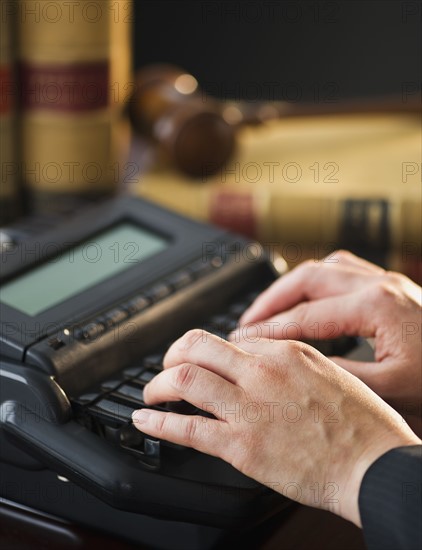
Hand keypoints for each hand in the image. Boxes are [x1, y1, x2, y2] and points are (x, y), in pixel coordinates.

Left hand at [132, 330, 419, 525]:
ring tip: (151, 393)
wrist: (372, 466)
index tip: (203, 362)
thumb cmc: (360, 424)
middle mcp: (261, 372)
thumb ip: (291, 363)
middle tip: (166, 367)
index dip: (210, 352)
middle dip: (172, 354)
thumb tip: (262, 359)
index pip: (230, 339)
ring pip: (183, 380)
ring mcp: (248, 407)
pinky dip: (157, 423)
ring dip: (157, 385)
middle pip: (196, 346)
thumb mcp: (330, 373)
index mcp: (285, 352)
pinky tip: (144, 421)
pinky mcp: (240, 445)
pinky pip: (185, 428)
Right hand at [235, 250, 421, 419]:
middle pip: (308, 278)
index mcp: (376, 306)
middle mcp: (379, 284)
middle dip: (271, 300)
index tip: (242, 342)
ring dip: (292, 287)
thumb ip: (339, 375)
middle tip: (247, 323)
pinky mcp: (392, 287)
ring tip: (270, 310)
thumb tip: (295, 367)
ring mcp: (387, 282)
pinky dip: (317, 282)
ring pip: (324, 268)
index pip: (305, 316)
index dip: (269, 331)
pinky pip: (343, 270)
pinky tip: (309, 300)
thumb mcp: (391, 389)